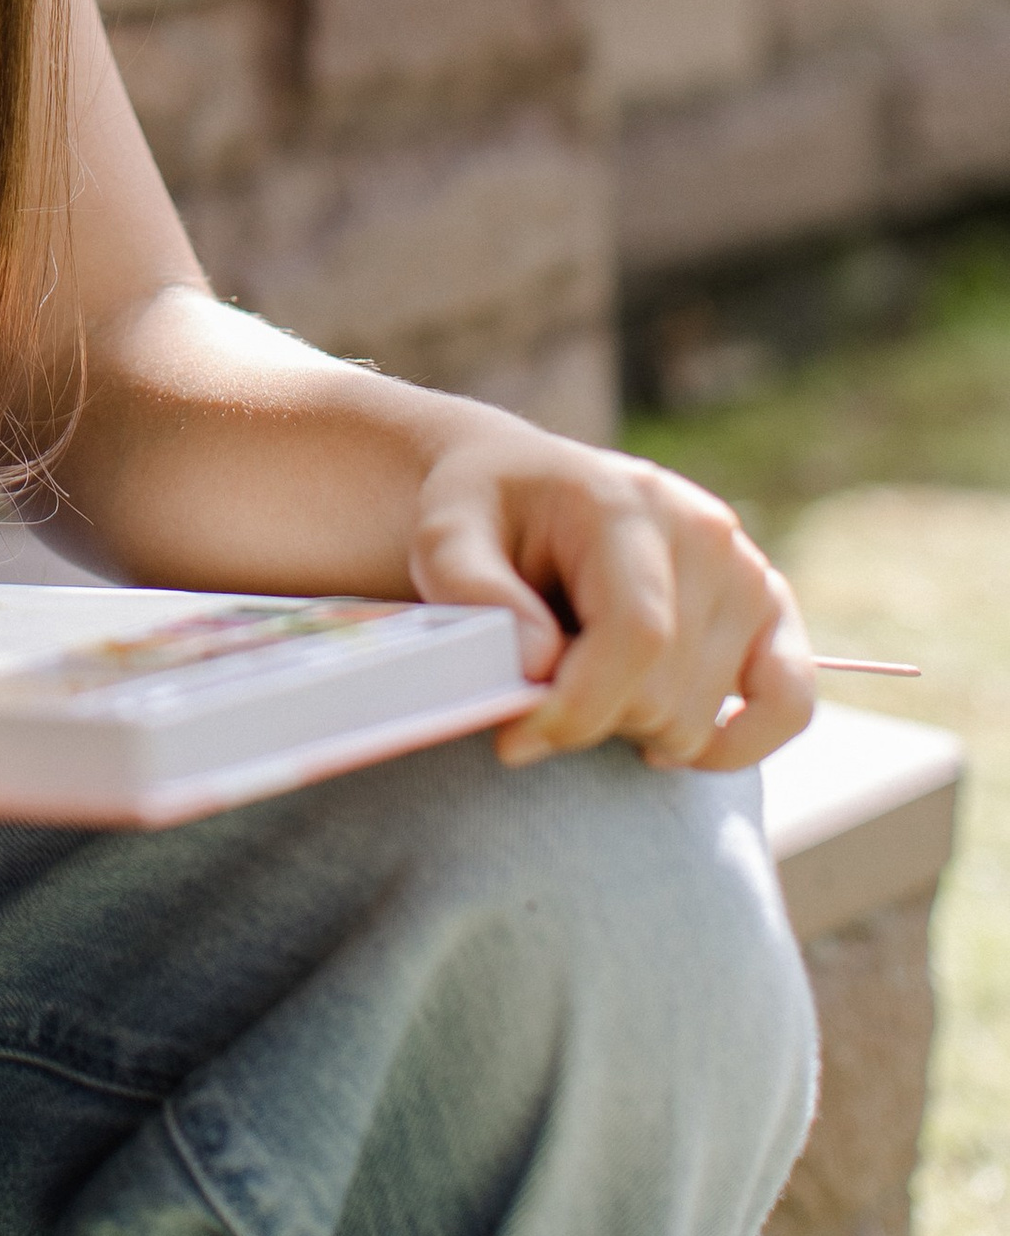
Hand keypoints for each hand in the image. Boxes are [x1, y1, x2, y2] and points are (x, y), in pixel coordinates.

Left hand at [408, 420, 814, 773]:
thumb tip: (544, 659)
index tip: (514, 738)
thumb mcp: (445, 536)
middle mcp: (705, 531)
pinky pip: (791, 704)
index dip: (577, 706)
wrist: (522, 488)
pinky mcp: (771, 609)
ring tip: (583, 682)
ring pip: (704, 716)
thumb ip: (475, 591)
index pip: (636, 636)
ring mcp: (746, 570)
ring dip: (632, 728)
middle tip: (536, 697)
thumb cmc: (482, 518)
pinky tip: (665, 747)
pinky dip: (736, 744)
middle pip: (665, 690)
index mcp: (626, 502)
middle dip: (589, 718)